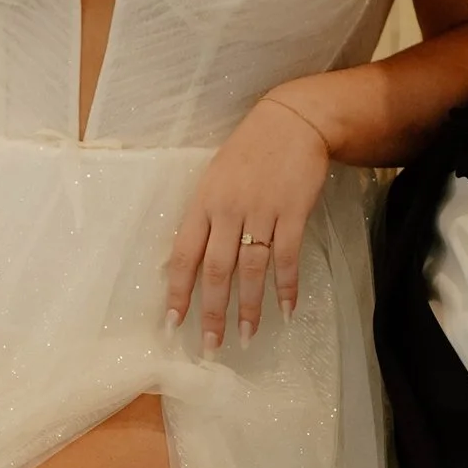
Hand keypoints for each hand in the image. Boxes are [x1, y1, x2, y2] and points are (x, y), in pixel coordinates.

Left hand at [165, 92, 331, 349]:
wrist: (291, 121)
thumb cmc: (249, 151)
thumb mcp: (215, 178)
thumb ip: (204, 217)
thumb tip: (186, 262)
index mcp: (203, 202)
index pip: (184, 255)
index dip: (178, 292)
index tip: (174, 323)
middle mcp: (228, 210)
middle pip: (217, 270)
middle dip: (212, 312)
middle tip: (211, 346)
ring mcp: (262, 211)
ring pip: (252, 269)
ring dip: (249, 307)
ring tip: (246, 337)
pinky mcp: (293, 212)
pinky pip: (287, 256)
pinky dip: (287, 286)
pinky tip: (286, 309)